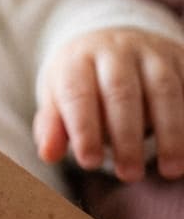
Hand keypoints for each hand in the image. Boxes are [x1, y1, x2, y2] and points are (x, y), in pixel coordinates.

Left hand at [34, 28, 183, 180]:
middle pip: (121, 91)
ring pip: (164, 90)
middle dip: (126, 136)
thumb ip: (52, 125)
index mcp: (77, 59)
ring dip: (170, 132)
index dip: (83, 129)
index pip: (78, 93)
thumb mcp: (58, 97)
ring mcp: (152, 52)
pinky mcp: (180, 58)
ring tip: (170, 170)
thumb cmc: (81, 82)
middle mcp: (115, 50)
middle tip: (128, 174)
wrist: (111, 43)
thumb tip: (48, 154)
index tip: (89, 162)